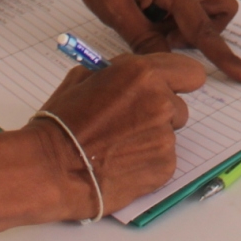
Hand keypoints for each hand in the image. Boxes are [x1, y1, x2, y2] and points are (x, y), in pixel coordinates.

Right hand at [25, 52, 206, 218]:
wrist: (51, 168)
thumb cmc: (61, 124)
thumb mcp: (84, 78)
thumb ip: (119, 73)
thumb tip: (133, 76)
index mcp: (143, 74)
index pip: (190, 72)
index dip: (179, 82)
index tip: (170, 89)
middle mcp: (160, 102)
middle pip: (180, 106)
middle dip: (161, 113)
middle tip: (132, 123)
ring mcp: (164, 137)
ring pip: (170, 134)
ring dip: (152, 138)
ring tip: (119, 146)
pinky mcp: (163, 167)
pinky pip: (165, 159)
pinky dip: (148, 162)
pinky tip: (121, 163)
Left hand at [48, 0, 240, 83]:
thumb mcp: (111, 6)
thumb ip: (142, 37)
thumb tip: (166, 62)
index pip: (205, 28)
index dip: (225, 56)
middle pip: (219, 10)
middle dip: (202, 32)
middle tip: (161, 36)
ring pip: (200, 4)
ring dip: (181, 23)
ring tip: (143, 21)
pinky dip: (167, 12)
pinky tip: (137, 10)